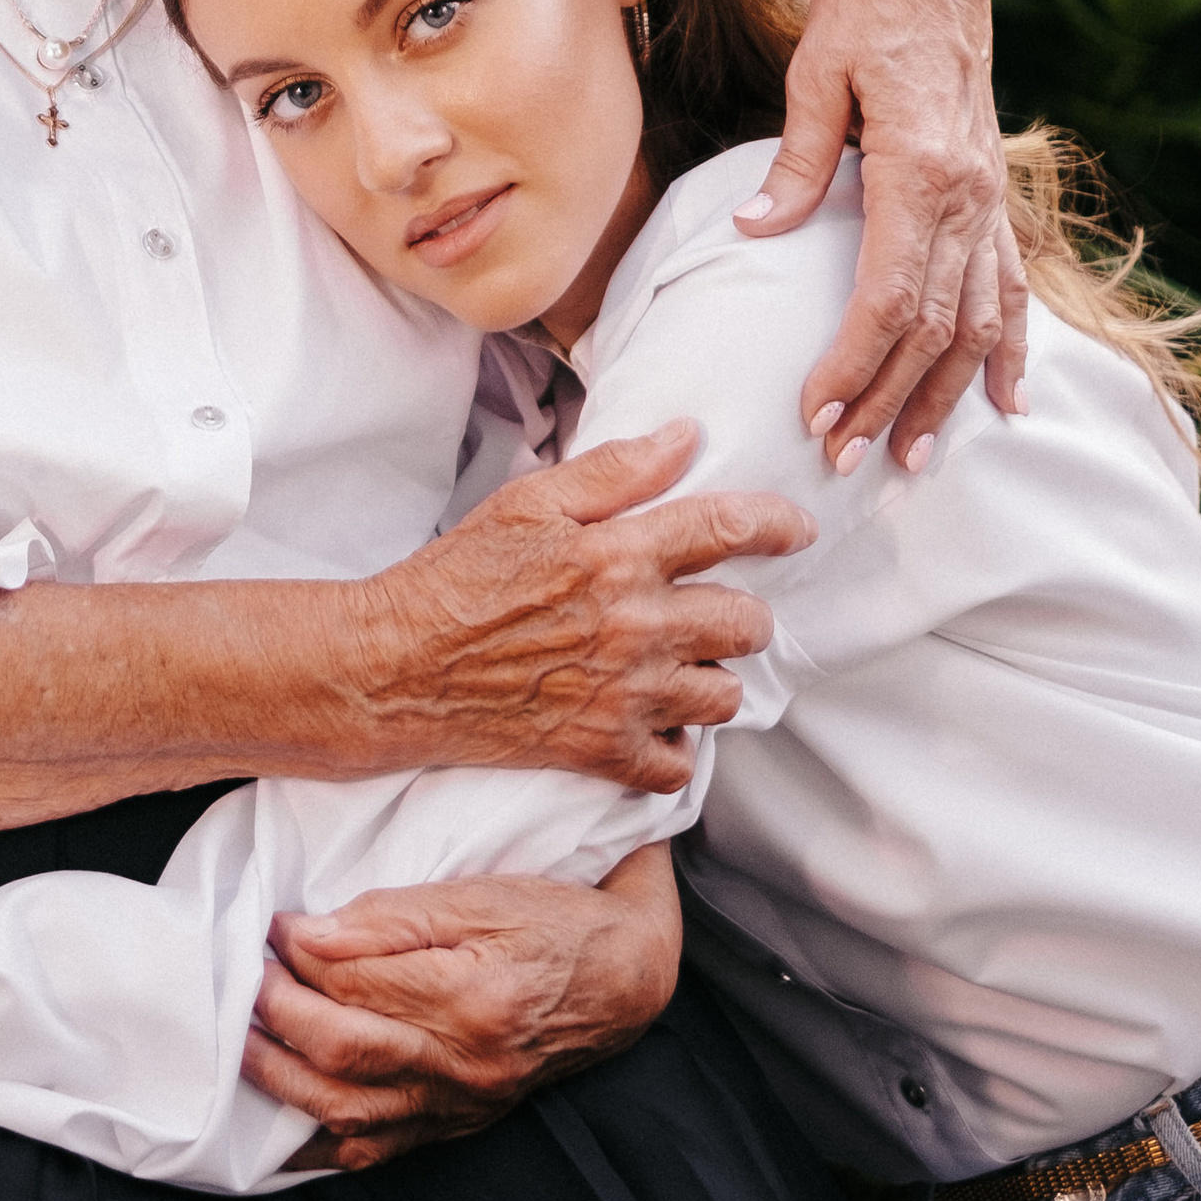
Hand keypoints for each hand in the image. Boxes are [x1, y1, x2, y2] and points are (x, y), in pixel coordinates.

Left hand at [244, 845, 681, 1172]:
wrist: (624, 980)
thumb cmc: (555, 922)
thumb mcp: (481, 892)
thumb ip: (392, 915)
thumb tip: (310, 931)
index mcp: (470, 996)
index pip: (354, 981)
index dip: (297, 951)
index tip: (269, 924)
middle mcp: (463, 1063)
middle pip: (341, 1051)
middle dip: (275, 1012)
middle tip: (245, 972)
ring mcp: (459, 1103)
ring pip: (348, 1111)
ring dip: (280, 1078)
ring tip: (242, 1039)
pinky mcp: (457, 1122)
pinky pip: (377, 1149)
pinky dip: (322, 1141)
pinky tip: (284, 1122)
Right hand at [351, 424, 812, 794]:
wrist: (402, 666)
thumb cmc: (459, 574)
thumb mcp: (528, 501)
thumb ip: (615, 470)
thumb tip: (686, 438)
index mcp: (616, 554)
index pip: (725, 530)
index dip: (775, 525)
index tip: (798, 528)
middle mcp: (633, 626)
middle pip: (744, 623)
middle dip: (744, 613)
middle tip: (719, 609)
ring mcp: (624, 696)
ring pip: (723, 696)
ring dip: (713, 678)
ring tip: (683, 664)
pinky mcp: (604, 752)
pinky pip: (679, 762)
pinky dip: (673, 744)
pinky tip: (651, 719)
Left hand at [739, 0, 1019, 472]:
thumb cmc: (867, 4)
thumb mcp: (815, 72)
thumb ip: (795, 162)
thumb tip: (755, 232)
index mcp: (917, 169)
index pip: (888, 298)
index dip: (854, 365)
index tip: (816, 412)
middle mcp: (967, 195)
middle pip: (933, 328)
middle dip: (887, 400)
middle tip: (842, 458)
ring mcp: (990, 198)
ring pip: (981, 324)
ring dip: (946, 396)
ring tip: (911, 456)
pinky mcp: (994, 192)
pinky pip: (1013, 287)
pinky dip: (1012, 350)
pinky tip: (1007, 403)